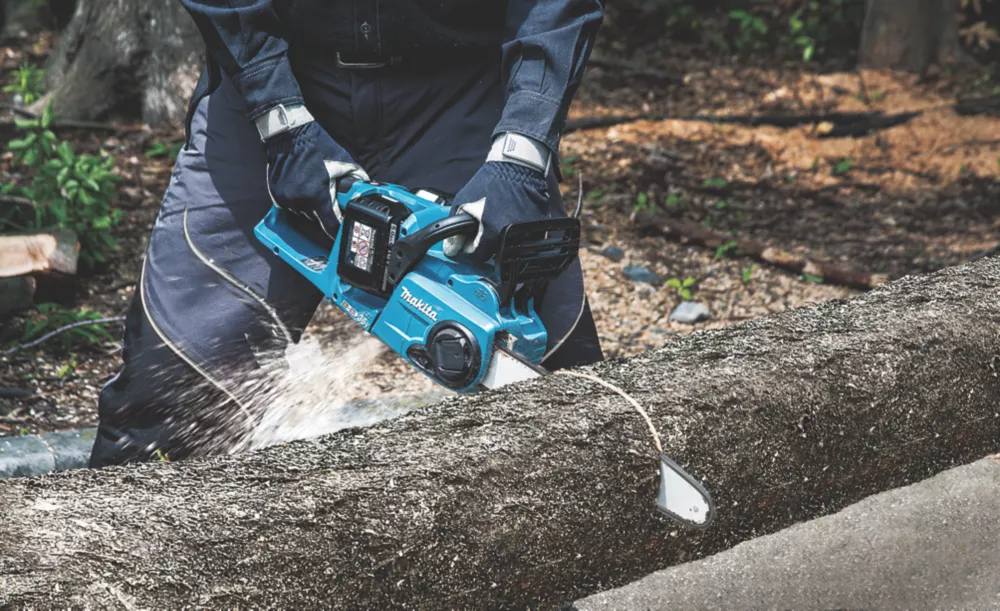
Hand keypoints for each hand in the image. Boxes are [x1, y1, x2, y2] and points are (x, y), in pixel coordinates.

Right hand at [264, 121, 367, 238]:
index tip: (341, 236)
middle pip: (317, 221)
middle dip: (325, 214)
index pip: (330, 226)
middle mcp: (301, 201)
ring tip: (314, 190)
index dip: (337, 232)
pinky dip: (299, 204)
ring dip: (311, 209)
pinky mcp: (277, 197)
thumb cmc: (317, 147)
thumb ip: (357, 178)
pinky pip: (291, 209)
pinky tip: (303, 190)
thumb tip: (366, 191)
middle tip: (329, 202)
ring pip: (304, 215)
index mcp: (318, 196)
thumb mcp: (344, 161)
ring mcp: (287, 200)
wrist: (289, 135)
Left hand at [443, 161, 550, 261]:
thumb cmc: (489, 182)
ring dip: (502, 240)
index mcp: (493, 232)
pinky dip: (517, 234)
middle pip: (495, 255)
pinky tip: (512, 218)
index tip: (472, 238)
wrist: (516, 167)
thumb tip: (452, 250)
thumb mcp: (463, 202)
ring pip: (511, 249)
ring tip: (498, 221)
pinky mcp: (539, 227)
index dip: (472, 247)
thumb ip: (455, 229)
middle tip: (484, 228)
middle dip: (487, 245)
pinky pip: (525, 240)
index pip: (479, 256)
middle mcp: (511, 236)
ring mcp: (527, 233)